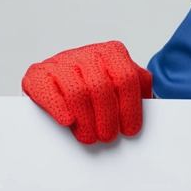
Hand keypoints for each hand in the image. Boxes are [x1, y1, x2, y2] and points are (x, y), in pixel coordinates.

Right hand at [21, 41, 153, 143]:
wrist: (58, 78)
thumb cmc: (95, 85)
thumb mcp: (121, 82)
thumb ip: (138, 88)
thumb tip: (153, 106)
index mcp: (112, 53)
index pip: (126, 79)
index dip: (129, 108)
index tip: (130, 129)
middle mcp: (86, 54)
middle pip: (101, 88)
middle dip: (107, 118)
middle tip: (108, 136)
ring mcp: (61, 62)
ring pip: (77, 92)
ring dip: (85, 121)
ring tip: (90, 137)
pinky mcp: (38, 74)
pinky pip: (48, 91)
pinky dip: (59, 108)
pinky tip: (67, 121)